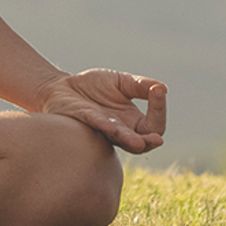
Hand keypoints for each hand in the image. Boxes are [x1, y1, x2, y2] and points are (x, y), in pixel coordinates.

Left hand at [37, 68, 167, 153]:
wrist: (63, 87)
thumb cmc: (93, 88)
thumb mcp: (122, 82)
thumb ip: (140, 85)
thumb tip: (162, 88)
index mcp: (133, 122)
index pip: (154, 125)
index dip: (159, 110)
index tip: (159, 90)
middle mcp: (120, 130)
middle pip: (142, 143)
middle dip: (149, 140)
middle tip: (156, 138)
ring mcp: (102, 129)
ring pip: (119, 139)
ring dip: (129, 140)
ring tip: (139, 142)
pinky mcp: (84, 121)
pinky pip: (96, 126)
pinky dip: (104, 126)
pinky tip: (112, 124)